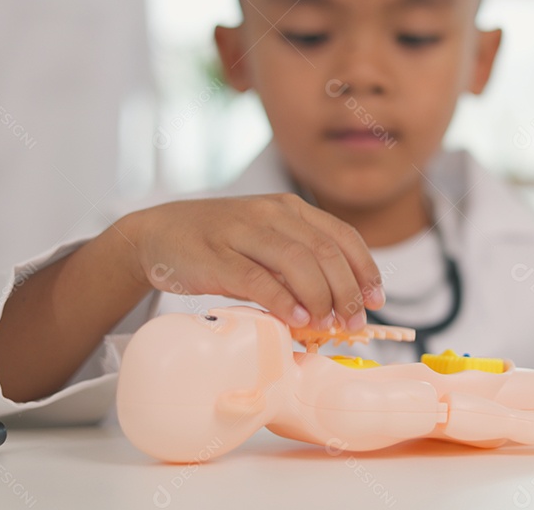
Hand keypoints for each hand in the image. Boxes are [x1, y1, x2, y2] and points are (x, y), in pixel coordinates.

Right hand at [121, 194, 383, 329]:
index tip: (376, 300)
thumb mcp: (266, 242)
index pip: (342, 236)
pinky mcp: (215, 257)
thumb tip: (339, 306)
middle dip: (347, 291)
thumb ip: (298, 265)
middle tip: (354, 322)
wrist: (157, 233)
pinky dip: (283, 302)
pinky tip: (297, 321)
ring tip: (328, 325)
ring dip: (320, 298)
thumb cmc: (220, 243)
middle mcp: (271, 214)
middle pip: (325, 252)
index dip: (365, 270)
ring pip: (297, 262)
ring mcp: (242, 232)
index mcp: (290, 208)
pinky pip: (257, 280)